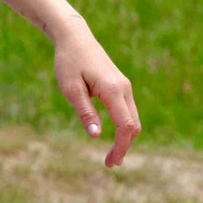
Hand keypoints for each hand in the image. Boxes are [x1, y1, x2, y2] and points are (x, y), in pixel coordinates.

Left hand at [53, 25, 140, 167]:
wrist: (75, 38)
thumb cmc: (68, 62)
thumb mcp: (71, 89)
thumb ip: (85, 112)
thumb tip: (97, 136)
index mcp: (112, 90)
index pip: (126, 125)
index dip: (120, 146)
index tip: (111, 162)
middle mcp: (124, 88)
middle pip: (134, 125)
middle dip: (124, 146)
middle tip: (109, 164)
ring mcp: (124, 86)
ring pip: (133, 118)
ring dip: (125, 138)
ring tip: (111, 155)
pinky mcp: (120, 85)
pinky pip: (127, 111)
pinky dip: (124, 127)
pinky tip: (114, 136)